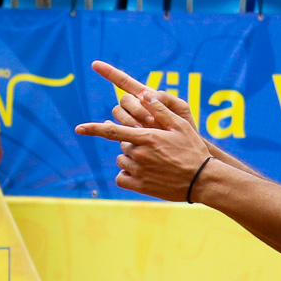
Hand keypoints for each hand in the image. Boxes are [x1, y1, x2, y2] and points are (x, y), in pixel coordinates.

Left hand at [73, 60, 215, 201]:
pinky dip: (126, 174)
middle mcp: (140, 155)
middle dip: (131, 142)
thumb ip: (160, 109)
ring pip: (121, 160)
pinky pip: (121, 178)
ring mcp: (139, 172)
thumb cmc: (193, 150)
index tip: (78, 128)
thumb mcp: (180, 125)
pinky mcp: (141, 187)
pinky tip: (141, 173)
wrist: (202, 180)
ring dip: (129, 158)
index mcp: (147, 138)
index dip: (93, 129)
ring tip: (151, 160)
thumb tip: (144, 93)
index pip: (113, 132)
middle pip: (122, 144)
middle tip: (152, 145)